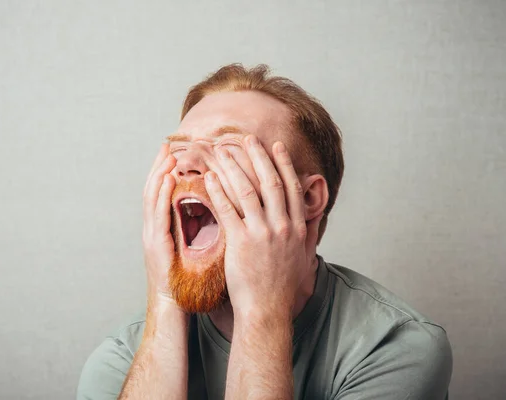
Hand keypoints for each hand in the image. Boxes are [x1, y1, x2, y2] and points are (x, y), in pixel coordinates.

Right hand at [142, 143, 176, 305]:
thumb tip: (204, 211)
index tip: (171, 152)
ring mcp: (151, 236)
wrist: (172, 304)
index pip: (160, 194)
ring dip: (159, 174)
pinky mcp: (156, 245)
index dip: (163, 171)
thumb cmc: (183, 280)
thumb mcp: (188, 249)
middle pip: (152, 190)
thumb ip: (190, 229)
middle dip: (159, 166)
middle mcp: (151, 228)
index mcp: (159, 228)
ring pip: (151, 198)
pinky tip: (168, 180)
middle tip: (167, 145)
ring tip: (168, 155)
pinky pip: (158, 215)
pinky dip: (162, 195)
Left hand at [205, 135, 310, 318]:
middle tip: (246, 139)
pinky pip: (228, 211)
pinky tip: (209, 179)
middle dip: (257, 157)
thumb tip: (312, 219)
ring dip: (234, 168)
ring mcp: (262, 234)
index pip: (290, 187)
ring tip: (222, 152)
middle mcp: (282, 226)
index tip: (276, 146)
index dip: (283, 164)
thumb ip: (307, 235)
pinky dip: (218, 192)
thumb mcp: (303, 258)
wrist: (268, 311)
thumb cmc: (283, 288)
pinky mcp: (242, 243)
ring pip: (247, 191)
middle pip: (269, 182)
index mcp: (297, 227)